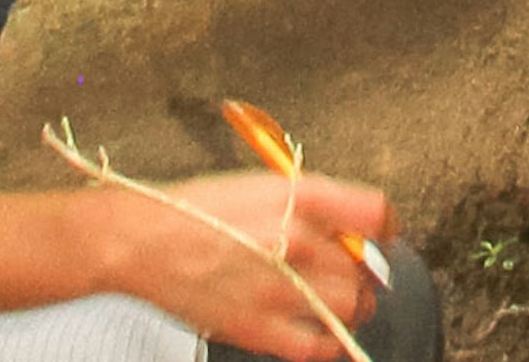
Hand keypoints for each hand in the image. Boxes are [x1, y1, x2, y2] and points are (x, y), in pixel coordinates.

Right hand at [100, 168, 392, 359]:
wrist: (143, 240)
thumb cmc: (197, 206)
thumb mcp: (260, 183)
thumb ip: (308, 204)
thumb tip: (348, 229)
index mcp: (298, 195)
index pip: (377, 214)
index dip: (385, 226)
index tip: (381, 233)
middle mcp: (297, 240)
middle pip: (367, 267)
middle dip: (365, 271)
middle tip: (352, 270)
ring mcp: (282, 288)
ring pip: (352, 306)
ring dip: (354, 304)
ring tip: (338, 299)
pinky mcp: (262, 329)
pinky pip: (320, 347)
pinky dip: (331, 342)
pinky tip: (323, 331)